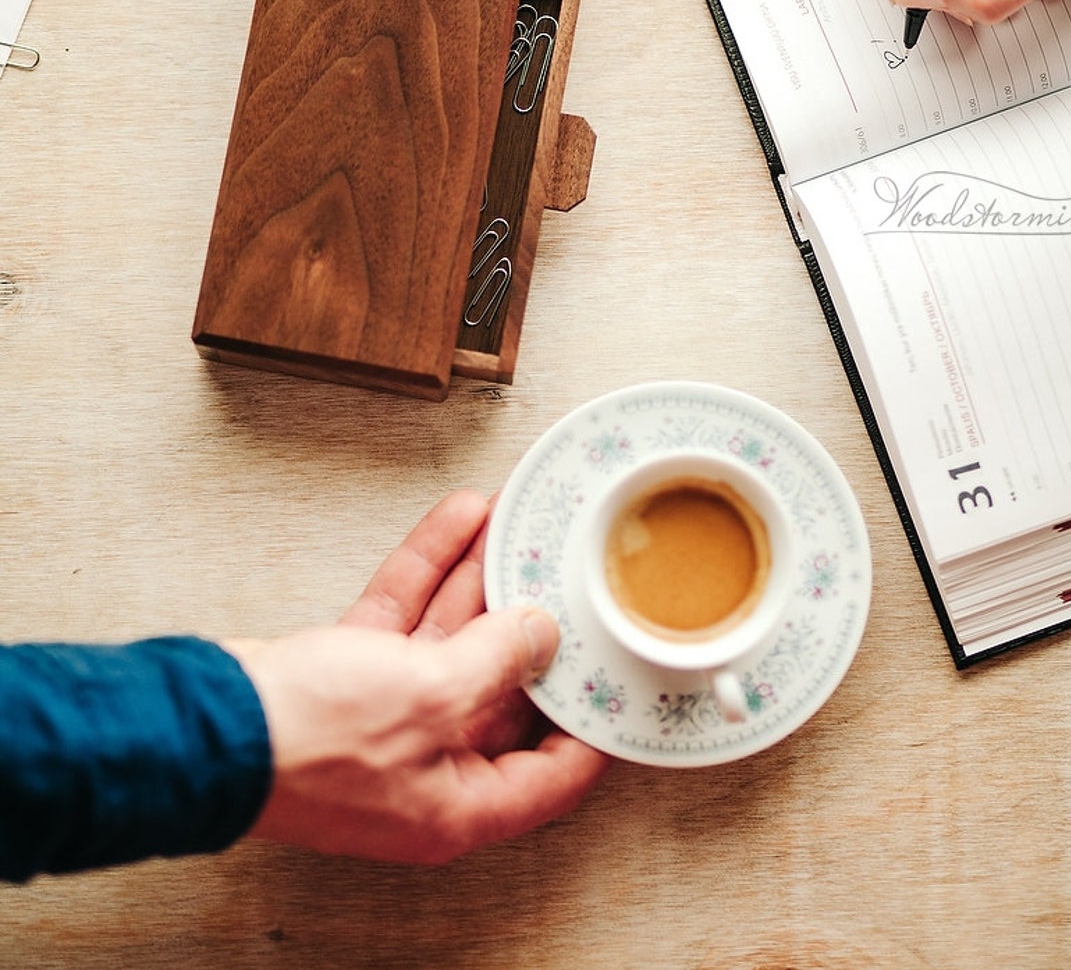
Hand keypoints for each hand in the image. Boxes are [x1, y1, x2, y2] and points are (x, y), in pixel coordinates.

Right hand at [226, 489, 607, 863]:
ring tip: (522, 520)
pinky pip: (408, 615)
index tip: (619, 676)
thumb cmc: (309, 741)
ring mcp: (388, 718)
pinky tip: (461, 517)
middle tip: (567, 570)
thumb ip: (497, 662)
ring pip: (454, 638)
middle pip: (503, 690)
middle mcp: (429, 765)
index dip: (592, 724)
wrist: (201, 725)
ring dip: (484, 576)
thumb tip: (542, 635)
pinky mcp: (352, 675)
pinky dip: (432, 568)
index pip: (553, 773)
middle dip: (534, 621)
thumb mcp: (430, 696)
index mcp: (460, 803)